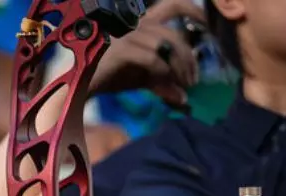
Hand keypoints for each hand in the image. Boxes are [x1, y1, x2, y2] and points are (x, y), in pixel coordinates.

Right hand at [88, 0, 204, 107]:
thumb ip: (162, 82)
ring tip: (183, 87)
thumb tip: (183, 97)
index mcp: (142, 24)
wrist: (77, 86)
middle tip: (192, 81)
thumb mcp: (140, 78)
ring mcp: (126, 36)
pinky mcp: (119, 50)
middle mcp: (135, 25)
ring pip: (166, 45)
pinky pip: (151, 58)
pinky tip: (163, 86)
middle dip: (188, 59)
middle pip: (174, 34)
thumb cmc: (107, 77)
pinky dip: (162, 73)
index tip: (208, 29)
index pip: (173, 6)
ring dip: (179, 68)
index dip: (194, 11)